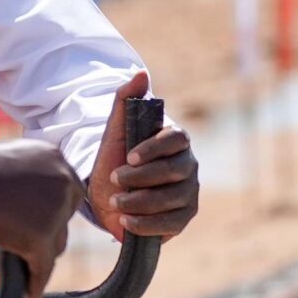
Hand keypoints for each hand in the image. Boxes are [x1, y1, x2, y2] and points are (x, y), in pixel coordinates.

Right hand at [0, 136, 81, 297]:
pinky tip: (29, 297)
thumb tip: (22, 209)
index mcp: (54, 157)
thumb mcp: (3, 164)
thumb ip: (21, 181)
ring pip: (54, 247)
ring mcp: (54, 211)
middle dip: (41, 237)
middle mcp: (63, 180)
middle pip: (62, 221)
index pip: (65, 194)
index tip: (29, 225)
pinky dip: (35, 285)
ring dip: (32, 259)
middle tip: (11, 247)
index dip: (48, 214)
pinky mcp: (40, 238)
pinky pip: (42, 269)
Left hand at [88, 70, 199, 239]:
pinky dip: (148, 224)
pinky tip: (127, 221)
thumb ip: (125, 101)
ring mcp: (189, 193)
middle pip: (174, 170)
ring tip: (117, 202)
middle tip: (115, 180)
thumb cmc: (115, 159)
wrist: (109, 195)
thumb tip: (140, 73)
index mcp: (176, 140)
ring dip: (141, 201)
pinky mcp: (183, 218)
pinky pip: (172, 223)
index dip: (153, 148)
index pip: (176, 139)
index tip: (128, 157)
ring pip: (173, 198)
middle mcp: (189, 165)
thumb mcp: (115, 130)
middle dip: (142, 178)